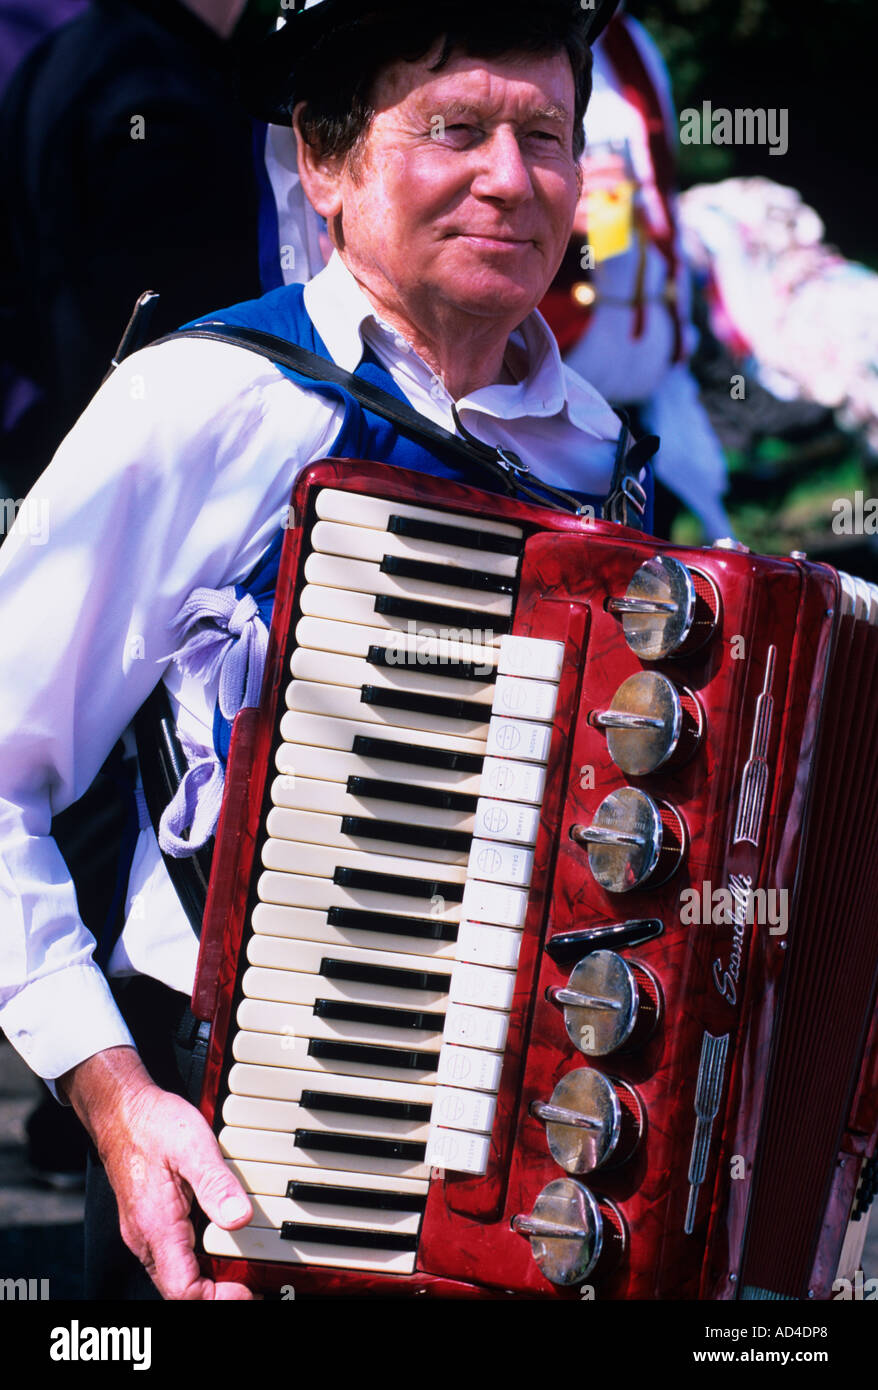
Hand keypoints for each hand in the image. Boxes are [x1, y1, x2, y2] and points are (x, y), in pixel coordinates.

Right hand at [60, 1047, 254, 1299]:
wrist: (121, 1109)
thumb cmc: (153, 1125)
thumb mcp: (193, 1146)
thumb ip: (215, 1184)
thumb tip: (239, 1219)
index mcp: (157, 1228)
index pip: (184, 1291)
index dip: (218, 1300)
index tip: (247, 1289)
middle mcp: (146, 1238)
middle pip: (180, 1290)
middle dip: (217, 1294)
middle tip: (253, 1282)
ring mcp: (145, 1232)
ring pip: (176, 1274)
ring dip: (208, 1279)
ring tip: (243, 1267)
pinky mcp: (148, 1222)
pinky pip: (172, 1256)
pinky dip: (198, 1260)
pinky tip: (220, 1243)